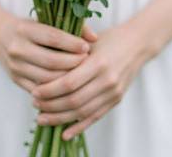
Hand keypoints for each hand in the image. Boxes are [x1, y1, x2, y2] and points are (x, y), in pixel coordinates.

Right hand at [0, 13, 97, 93]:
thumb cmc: (29, 27)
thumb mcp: (44, 20)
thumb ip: (70, 26)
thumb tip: (94, 38)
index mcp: (25, 29)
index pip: (53, 38)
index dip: (72, 44)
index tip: (87, 47)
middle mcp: (17, 48)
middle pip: (50, 61)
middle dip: (72, 63)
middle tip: (88, 63)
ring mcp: (15, 66)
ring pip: (46, 78)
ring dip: (66, 78)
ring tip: (81, 75)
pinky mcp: (16, 80)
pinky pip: (39, 89)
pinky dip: (55, 90)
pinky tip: (68, 86)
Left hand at [31, 21, 155, 139]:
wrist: (138, 44)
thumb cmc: (109, 38)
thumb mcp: (89, 41)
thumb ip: (69, 53)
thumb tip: (42, 67)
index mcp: (98, 62)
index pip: (69, 82)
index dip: (49, 90)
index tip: (34, 91)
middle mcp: (107, 80)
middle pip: (74, 100)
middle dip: (51, 105)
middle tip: (34, 104)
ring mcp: (113, 92)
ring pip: (82, 112)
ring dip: (60, 118)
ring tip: (42, 118)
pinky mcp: (116, 100)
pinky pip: (95, 117)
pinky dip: (78, 127)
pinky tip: (64, 133)